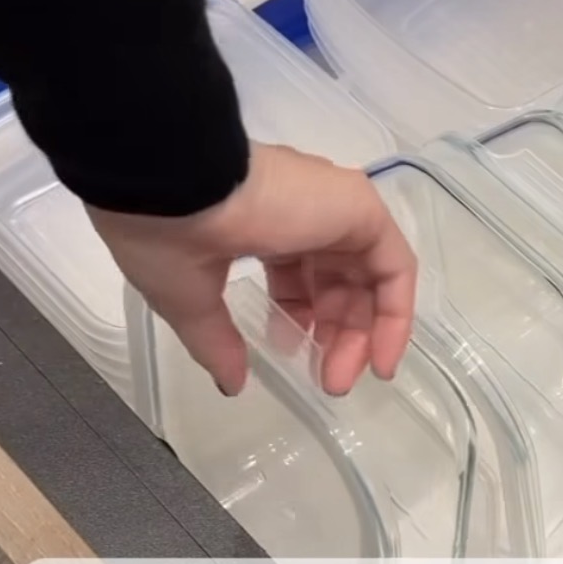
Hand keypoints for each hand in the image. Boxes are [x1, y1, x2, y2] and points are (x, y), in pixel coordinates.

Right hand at [87, 142, 417, 395]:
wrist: (173, 180)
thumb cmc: (167, 231)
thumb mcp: (188, 298)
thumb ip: (217, 342)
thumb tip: (231, 383)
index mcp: (263, 224)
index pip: (298, 277)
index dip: (301, 321)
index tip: (296, 361)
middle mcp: (306, 212)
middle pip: (338, 283)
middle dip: (334, 337)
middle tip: (327, 382)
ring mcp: (336, 208)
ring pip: (368, 278)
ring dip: (362, 334)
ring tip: (339, 378)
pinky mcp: (360, 209)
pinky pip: (395, 268)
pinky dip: (395, 315)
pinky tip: (380, 358)